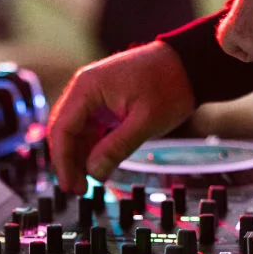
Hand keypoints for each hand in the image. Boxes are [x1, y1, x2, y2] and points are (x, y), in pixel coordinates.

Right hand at [47, 42, 194, 194]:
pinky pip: (90, 128)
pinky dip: (92, 147)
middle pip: (64, 131)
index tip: (72, 185)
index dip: (63, 161)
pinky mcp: (104, 102)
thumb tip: (93, 173)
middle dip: (69, 162)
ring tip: (90, 181)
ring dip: (80, 157)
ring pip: (76, 132)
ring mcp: (93, 95)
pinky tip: (99, 165)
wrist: (189, 64)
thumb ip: (116, 148)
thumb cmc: (170, 84)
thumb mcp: (145, 121)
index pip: (62, 129)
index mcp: (87, 87)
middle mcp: (84, 88)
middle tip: (79, 189)